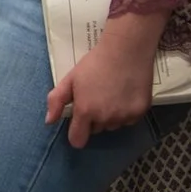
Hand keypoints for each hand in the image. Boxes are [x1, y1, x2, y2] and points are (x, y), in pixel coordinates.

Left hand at [47, 11, 163, 146]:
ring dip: (109, 117)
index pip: (78, 140)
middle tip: (96, 98)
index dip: (76, 134)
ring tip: (110, 95)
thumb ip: (56, 101)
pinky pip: (128, 121)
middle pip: (95, 130)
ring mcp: (124, 116)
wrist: (126, 51)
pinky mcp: (140, 112)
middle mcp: (105, 118)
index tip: (78, 125)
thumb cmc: (94, 64)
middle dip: (93, 119)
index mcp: (85, 111)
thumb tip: (49, 121)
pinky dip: (125, 113)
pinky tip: (124, 96)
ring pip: (112, 126)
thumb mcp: (70, 79)